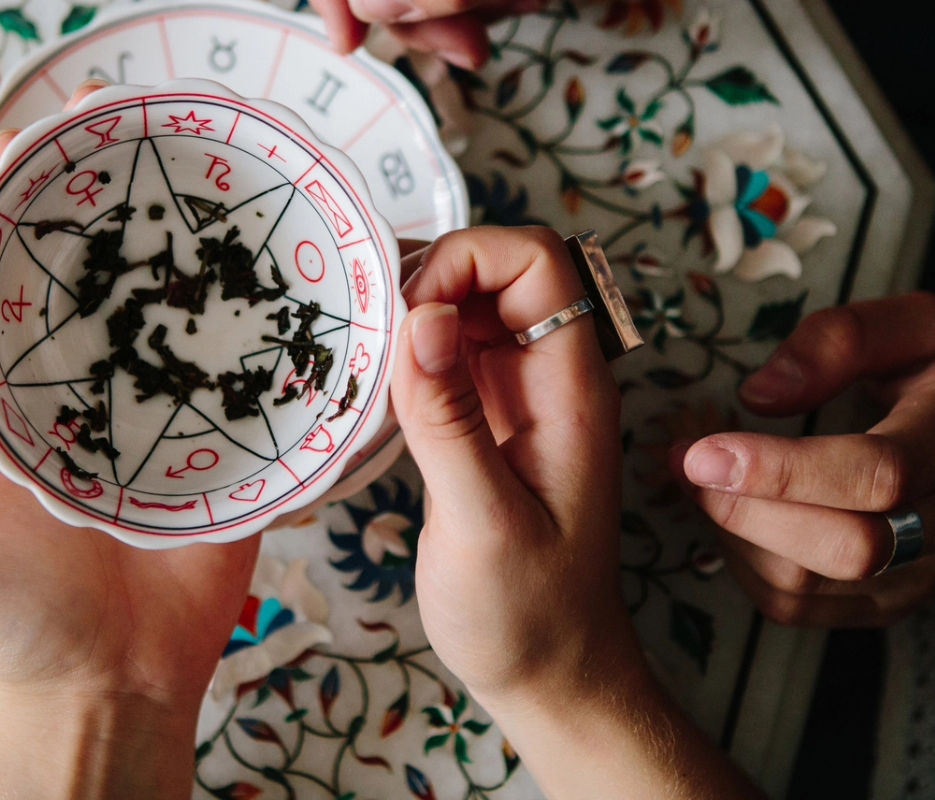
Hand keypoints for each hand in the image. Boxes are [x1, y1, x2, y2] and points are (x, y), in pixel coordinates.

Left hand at [0, 81, 259, 799]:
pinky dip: (270, 329)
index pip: (15, 280)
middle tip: (141, 125)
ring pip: (183, 310)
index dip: (17, 209)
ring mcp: (167, 408)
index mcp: (18, 391)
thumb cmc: (2, 615)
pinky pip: (252, 377)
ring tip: (220, 170)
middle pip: (108, 276)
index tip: (27, 136)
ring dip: (199, 246)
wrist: (104, 685)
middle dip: (122, 202)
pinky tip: (289, 268)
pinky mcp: (231, 444)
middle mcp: (94, 385)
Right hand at [393, 227, 758, 798]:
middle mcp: (549, 376)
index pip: (536, 261)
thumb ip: (449, 420)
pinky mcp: (488, 419)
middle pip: (500, 270)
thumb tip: (419, 317)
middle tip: (375, 338)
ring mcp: (519, 395)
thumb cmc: (528, 614)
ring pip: (470, 306)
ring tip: (365, 359)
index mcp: (570, 388)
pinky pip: (449, 353)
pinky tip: (373, 389)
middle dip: (432, 279)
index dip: (467, 262)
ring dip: (414, 315)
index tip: (408, 317)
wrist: (551, 672)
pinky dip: (409, 354)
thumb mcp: (481, 523)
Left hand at [672, 292, 934, 625]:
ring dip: (735, 537)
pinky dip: (746, 566)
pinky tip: (733, 515)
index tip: (705, 451)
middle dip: (746, 511)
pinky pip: (801, 608)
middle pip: (845, 547)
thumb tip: (758, 394)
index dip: (784, 470)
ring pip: (812, 587)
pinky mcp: (888, 605)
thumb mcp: (922, 323)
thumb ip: (841, 339)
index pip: (878, 473)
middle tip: (687, 461)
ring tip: (702, 480)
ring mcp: (920, 575)